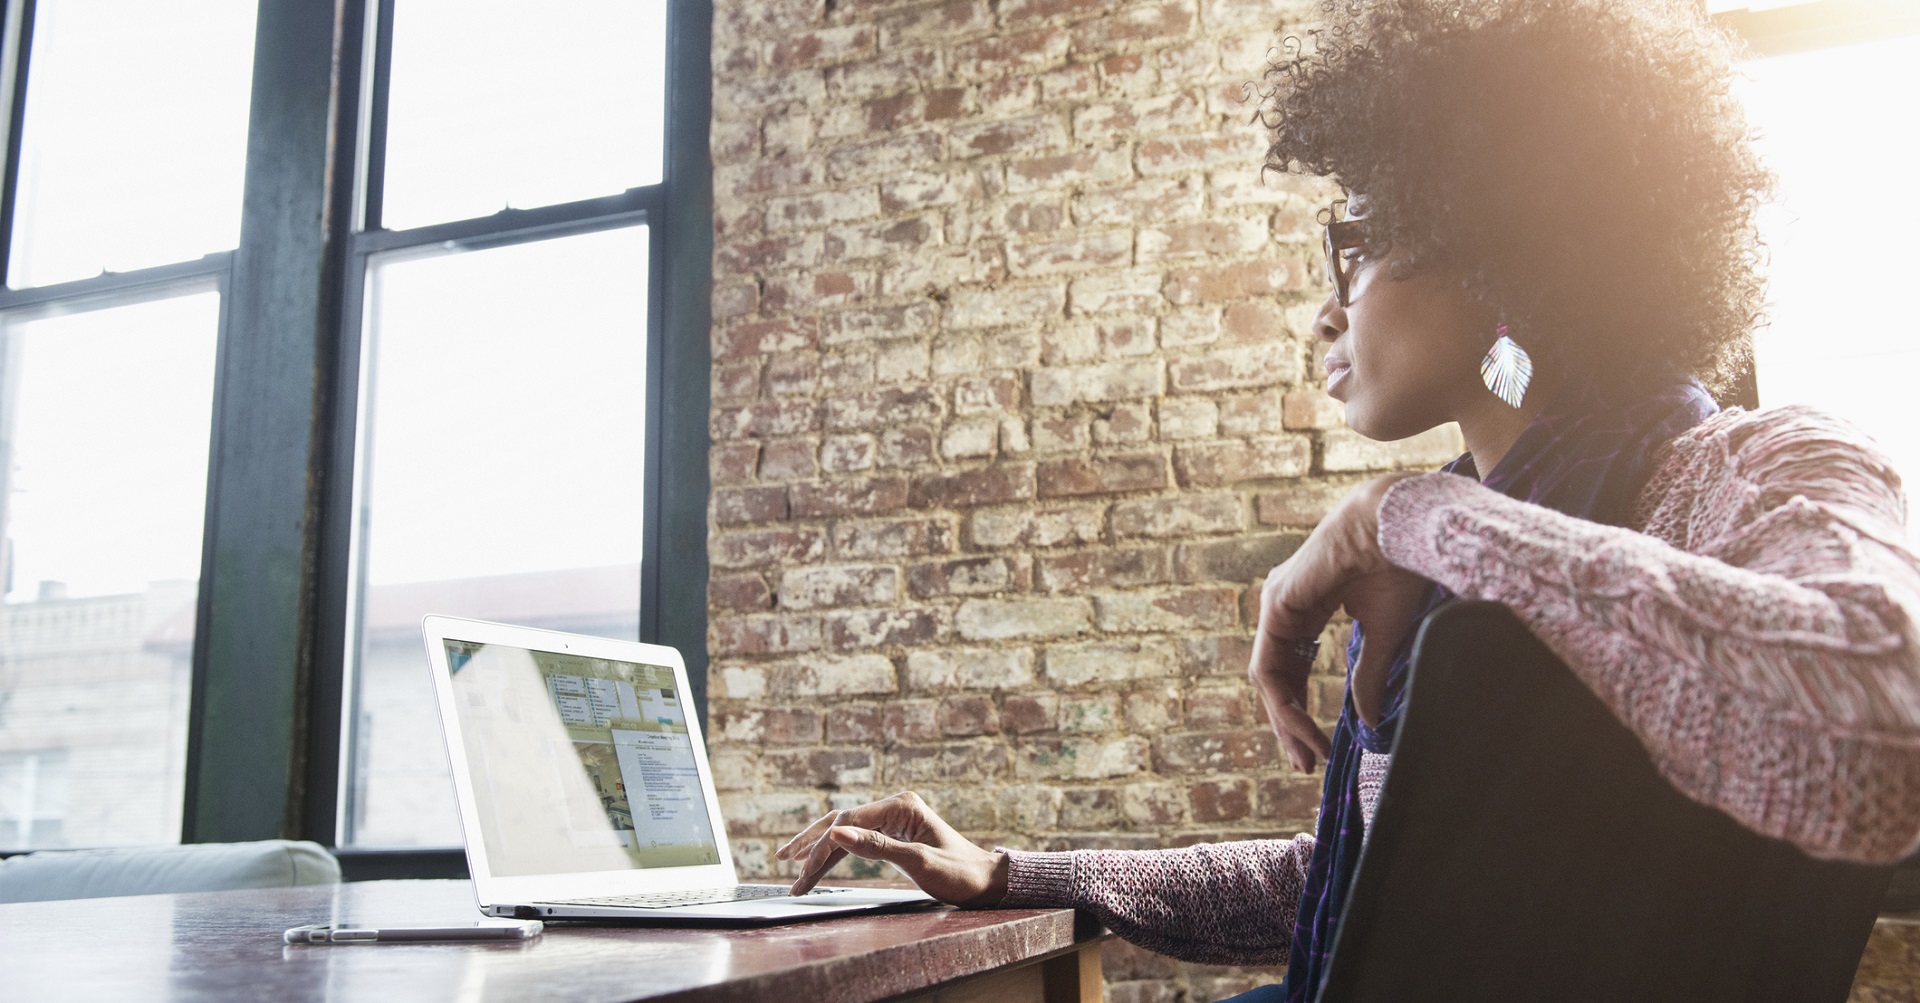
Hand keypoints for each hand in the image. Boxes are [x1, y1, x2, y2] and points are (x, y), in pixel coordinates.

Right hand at [773, 791, 1008, 904]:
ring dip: (819, 850)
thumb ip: (876, 847)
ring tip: (792, 867)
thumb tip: (836, 833)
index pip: (848, 822)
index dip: (821, 847)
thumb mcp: (919, 863)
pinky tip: (819, 863)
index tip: (802, 872)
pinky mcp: (893, 833)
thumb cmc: (960, 874)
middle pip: (840, 821)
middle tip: (782, 861)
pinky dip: (836, 854)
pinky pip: (857, 841)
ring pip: (845, 832)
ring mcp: (893, 819)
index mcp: (901, 806)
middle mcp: (894, 807)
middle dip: (810, 843)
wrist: (986, 882)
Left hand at [1249, 473, 1429, 770]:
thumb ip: (1366, 678)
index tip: (1320, 748)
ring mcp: (1276, 607)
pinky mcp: (1276, 606)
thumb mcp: (1382, 636)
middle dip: (1289, 725)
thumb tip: (1366, 722)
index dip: (1302, 711)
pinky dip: (1283, 701)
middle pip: (1277, 680)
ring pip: (1269, 678)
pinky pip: (1269, 666)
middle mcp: (1285, 610)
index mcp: (1306, 611)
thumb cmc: (1397, 569)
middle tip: (1304, 764)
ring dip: (1286, 720)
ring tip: (1306, 754)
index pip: (1293, 671)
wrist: (1397, 527)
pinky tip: (1302, 726)